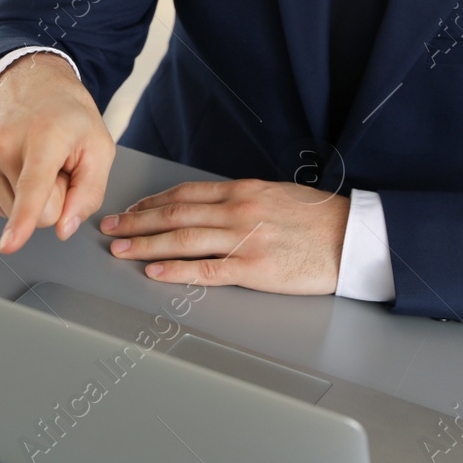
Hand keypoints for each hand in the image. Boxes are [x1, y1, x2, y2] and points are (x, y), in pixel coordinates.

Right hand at [0, 52, 116, 254]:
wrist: (30, 84)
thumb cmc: (67, 116)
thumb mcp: (99, 148)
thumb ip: (89, 193)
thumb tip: (63, 229)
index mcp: (45, 136)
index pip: (33, 187)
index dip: (22, 220)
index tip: (9, 244)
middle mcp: (5, 142)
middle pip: (33, 212)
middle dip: (51, 198)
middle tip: (55, 166)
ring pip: (11, 212)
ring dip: (29, 195)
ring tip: (35, 161)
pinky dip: (10, 191)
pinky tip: (16, 164)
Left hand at [99, 180, 349, 294]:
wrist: (352, 238)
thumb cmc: (319, 218)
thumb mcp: (276, 195)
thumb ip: (243, 200)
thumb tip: (213, 207)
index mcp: (242, 191)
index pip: (184, 194)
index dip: (151, 202)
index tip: (130, 208)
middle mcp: (237, 210)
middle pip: (174, 215)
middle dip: (136, 221)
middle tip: (110, 227)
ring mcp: (244, 239)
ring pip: (182, 240)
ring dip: (145, 244)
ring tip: (120, 249)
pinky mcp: (253, 269)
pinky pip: (206, 271)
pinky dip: (176, 271)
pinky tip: (154, 271)